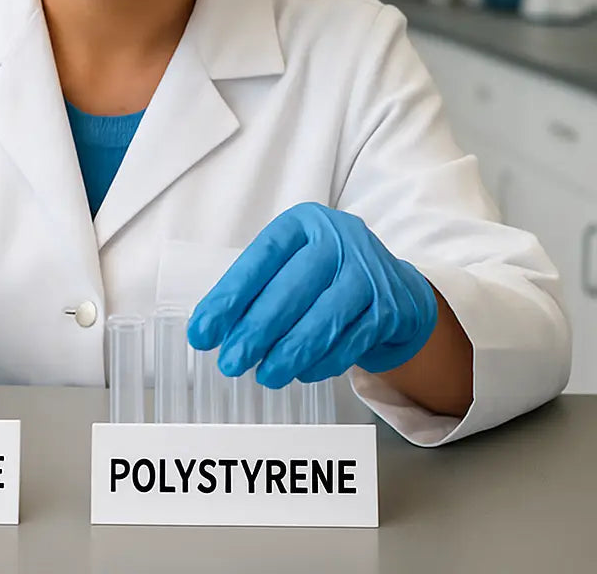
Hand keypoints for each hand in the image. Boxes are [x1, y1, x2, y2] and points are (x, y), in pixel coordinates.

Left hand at [187, 202, 437, 387]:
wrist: (396, 287)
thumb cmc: (326, 275)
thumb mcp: (293, 262)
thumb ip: (257, 288)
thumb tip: (212, 328)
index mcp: (304, 223)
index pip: (260, 258)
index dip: (229, 297)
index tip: (203, 331)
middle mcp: (339, 240)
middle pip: (290, 291)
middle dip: (255, 332)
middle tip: (230, 362)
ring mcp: (368, 273)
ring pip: (321, 320)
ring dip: (288, 354)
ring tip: (265, 375)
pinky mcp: (390, 308)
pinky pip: (350, 342)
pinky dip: (322, 362)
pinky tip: (301, 373)